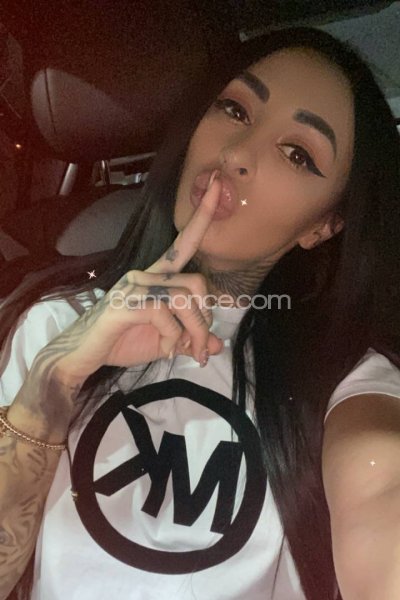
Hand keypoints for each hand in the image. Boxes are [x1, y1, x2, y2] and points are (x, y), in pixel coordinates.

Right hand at [36, 171, 223, 385]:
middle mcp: (144, 274)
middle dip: (206, 320)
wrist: (81, 358)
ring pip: (185, 299)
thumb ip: (190, 338)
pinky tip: (165, 351)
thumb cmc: (122, 342)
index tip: (220, 184)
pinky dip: (173, 339)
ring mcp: (133, 286)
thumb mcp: (165, 341)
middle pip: (197, 283)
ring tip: (188, 353)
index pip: (183, 243)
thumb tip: (219, 345)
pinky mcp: (125, 303)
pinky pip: (164, 314)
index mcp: (155, 277)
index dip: (202, 216)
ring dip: (194, 332)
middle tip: (202, 348)